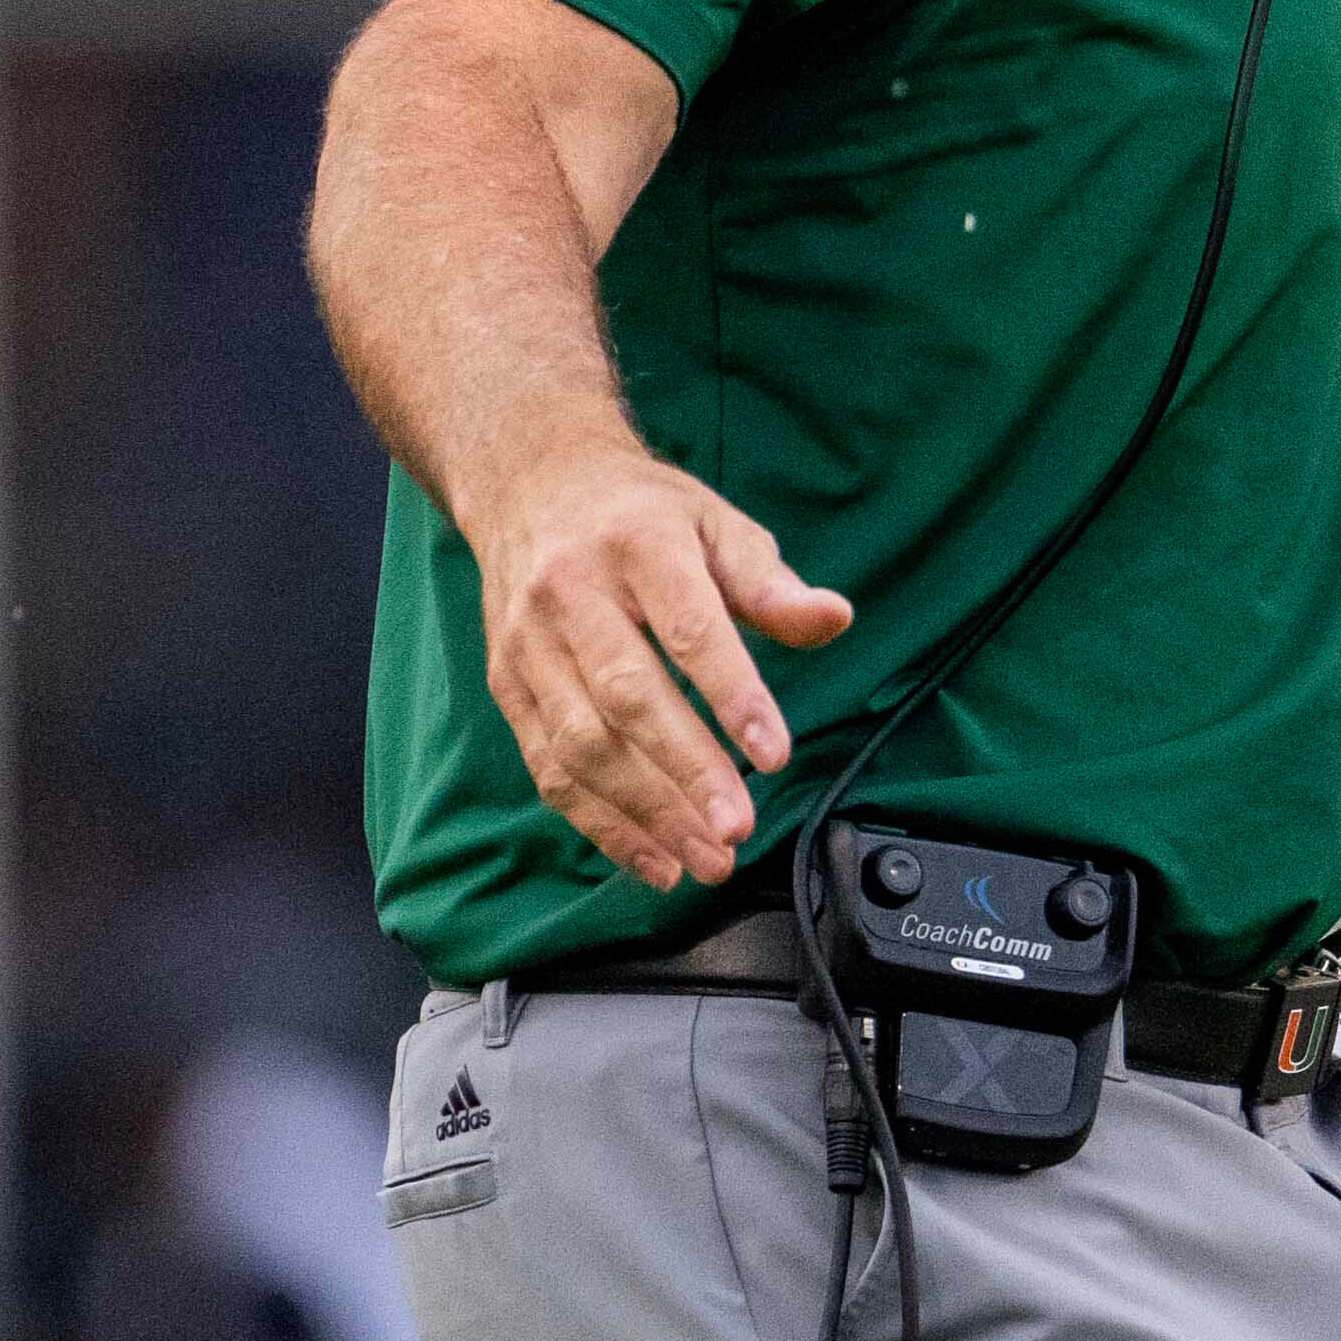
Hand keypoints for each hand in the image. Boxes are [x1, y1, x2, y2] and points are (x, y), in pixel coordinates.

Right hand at [464, 443, 854, 894]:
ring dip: (644, 813)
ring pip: (581, 743)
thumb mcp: (716, 523)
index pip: (690, 630)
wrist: (532, 483)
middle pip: (628, 696)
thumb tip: (833, 618)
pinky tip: (651, 856)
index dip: (733, 696)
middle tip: (736, 829)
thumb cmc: (643, 513)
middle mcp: (572, 594)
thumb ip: (770, 583)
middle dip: (685, 772)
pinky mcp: (506, 684)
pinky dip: (599, 821)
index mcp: (639, 545)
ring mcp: (529, 644)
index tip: (773, 755)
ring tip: (704, 857)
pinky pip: (548, 765)